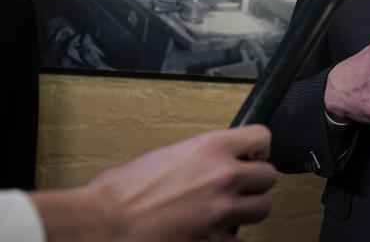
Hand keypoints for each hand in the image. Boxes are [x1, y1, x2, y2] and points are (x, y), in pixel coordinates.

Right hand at [32, 125, 275, 241]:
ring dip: (245, 211)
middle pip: (268, 176)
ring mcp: (221, 211)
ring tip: (223, 213)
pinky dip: (225, 238)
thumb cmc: (120, 191)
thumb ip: (201, 157)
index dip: (258, 149)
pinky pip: (237, 240)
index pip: (262, 138)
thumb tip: (217, 162)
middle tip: (236, 189)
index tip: (251, 157)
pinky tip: (207, 234)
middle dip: (253, 183)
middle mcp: (223, 176)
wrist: (100, 224)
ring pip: (260, 209)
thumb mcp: (167, 156)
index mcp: (210, 147)